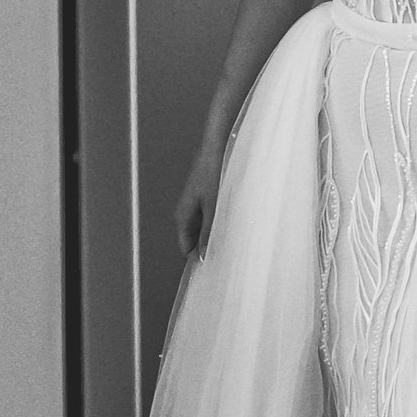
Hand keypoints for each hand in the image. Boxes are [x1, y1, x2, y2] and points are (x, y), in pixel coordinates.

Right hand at [174, 137, 227, 259]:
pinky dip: (218, 224)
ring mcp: (196, 206)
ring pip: (203, 230)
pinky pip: (209, 219)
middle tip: (228, 256)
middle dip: (208, 248)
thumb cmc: (213, 174)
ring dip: (215, 235)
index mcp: (183, 217)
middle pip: (194, 240)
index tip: (214, 268)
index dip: (198, 259)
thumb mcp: (214, 207)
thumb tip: (203, 255)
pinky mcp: (205, 199)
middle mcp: (186, 213)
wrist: (217, 148)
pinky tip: (233, 224)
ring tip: (233, 240)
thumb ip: (208, 232)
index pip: (186, 248)